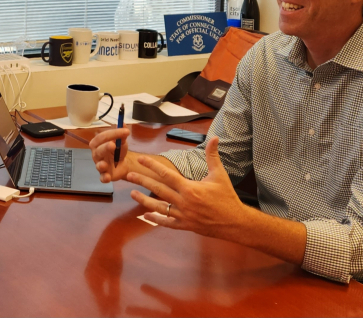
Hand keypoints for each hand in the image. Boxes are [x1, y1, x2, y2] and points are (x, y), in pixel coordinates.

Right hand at [89, 128, 130, 182]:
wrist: (121, 164)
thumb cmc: (118, 150)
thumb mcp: (122, 141)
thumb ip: (122, 134)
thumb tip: (123, 123)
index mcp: (98, 144)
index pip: (102, 137)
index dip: (112, 134)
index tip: (126, 131)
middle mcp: (97, 154)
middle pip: (98, 150)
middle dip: (105, 147)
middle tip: (113, 145)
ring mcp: (100, 166)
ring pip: (98, 165)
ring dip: (101, 164)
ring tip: (104, 164)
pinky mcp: (104, 176)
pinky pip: (102, 178)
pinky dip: (104, 178)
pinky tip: (107, 177)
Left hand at [126, 137, 245, 237]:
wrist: (233, 221)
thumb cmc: (227, 197)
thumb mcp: (220, 174)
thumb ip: (213, 156)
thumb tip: (214, 138)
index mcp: (190, 188)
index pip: (167, 175)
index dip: (152, 166)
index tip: (141, 160)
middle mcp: (183, 202)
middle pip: (158, 190)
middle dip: (142, 181)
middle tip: (129, 175)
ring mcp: (182, 215)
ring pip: (158, 207)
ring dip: (144, 200)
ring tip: (133, 194)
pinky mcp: (184, 225)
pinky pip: (166, 222)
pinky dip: (155, 219)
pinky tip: (146, 215)